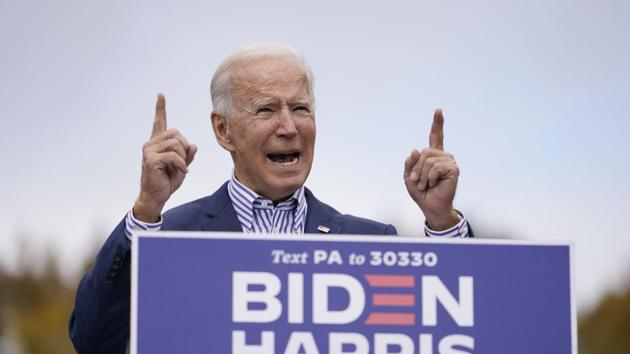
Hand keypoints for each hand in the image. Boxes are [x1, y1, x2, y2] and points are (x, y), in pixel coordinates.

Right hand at [133, 93, 197, 221]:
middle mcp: (151, 143)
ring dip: (183, 158)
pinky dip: (181, 165)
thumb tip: (193, 145)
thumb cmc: (167, 181)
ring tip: (179, 168)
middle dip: (185, 147)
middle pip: (176, 133)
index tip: (160, 95)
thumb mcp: (182, 166)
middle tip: (183, 162)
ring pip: (176, 144)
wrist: (156, 197)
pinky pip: (174, 156)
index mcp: (157, 143)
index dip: (160, 108)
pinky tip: (180, 172)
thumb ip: (188, 155)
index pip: (159, 122)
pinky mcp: (151, 159)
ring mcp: (149, 150)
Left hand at [403, 109, 459, 229]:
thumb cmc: (421, 192)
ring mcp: (449, 162)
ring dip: (422, 176)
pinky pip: (435, 167)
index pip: (435, 136)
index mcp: (433, 155)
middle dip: (417, 169)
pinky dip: (430, 178)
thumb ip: (410, 163)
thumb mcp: (409, 177)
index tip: (439, 110)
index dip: (437, 123)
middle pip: (424, 152)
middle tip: (419, 182)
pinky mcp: (454, 169)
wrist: (431, 206)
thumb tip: (416, 150)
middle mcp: (443, 156)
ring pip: (428, 160)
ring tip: (426, 185)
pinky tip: (434, 184)